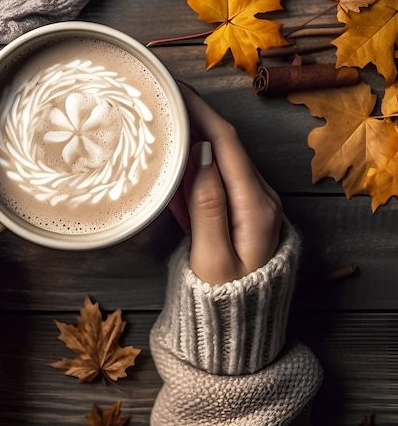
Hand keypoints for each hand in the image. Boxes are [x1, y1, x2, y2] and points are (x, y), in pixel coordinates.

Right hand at [169, 84, 281, 284]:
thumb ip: (208, 207)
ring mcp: (252, 205)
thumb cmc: (222, 302)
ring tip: (166, 120)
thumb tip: (201, 158)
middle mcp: (260, 199)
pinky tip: (177, 157)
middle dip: (196, 119)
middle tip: (164, 100)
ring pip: (220, 160)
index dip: (202, 113)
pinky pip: (217, 179)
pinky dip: (195, 164)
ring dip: (194, 138)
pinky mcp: (241, 213)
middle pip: (226, 147)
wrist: (237, 334)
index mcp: (256, 206)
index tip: (178, 91)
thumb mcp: (212, 258)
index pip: (227, 144)